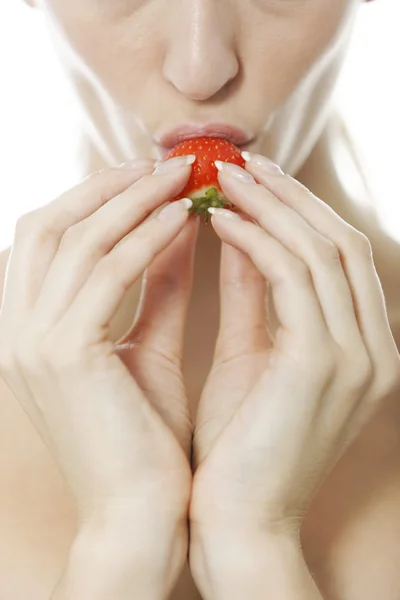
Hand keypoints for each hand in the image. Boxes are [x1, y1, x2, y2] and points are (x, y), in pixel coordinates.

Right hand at [0, 157, 197, 589]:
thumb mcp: (147, 345)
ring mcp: (32, 340)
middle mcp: (17, 329)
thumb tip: (177, 226)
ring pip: (76, 237)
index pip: (49, 238)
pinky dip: (145, 236)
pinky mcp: (62, 354)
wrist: (140, 516)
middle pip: (51, 224)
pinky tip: (185, 216)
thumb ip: (156, 286)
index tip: (149, 176)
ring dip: (132, 199)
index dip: (96, 197)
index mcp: (31, 328)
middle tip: (167, 163)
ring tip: (183, 176)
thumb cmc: (146, 437)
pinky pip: (106, 271)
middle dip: (109, 185)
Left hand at [191, 153, 399, 544]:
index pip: (340, 256)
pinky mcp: (323, 364)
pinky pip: (291, 276)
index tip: (254, 180)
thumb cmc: (238, 443)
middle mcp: (375, 349)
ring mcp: (358, 357)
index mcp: (363, 348)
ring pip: (319, 249)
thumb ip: (252, 293)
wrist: (237, 521)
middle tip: (238, 164)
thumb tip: (238, 232)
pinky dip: (256, 240)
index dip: (299, 209)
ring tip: (221, 181)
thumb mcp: (250, 354)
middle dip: (288, 195)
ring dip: (270, 206)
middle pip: (338, 241)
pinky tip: (218, 222)